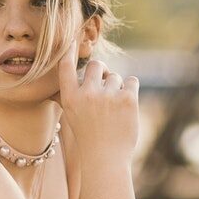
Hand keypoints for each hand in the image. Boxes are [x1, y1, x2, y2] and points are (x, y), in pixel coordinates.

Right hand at [55, 37, 138, 164]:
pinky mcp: (127, 99)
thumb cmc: (89, 138)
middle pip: (96, 65)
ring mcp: (108, 96)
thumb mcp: (73, 116)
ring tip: (114, 109)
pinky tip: (126, 105)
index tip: (71, 39)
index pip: (66, 67)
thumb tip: (69, 78)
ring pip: (116, 76)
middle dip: (102, 72)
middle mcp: (87, 94)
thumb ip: (73, 95)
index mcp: (71, 98)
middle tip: (104, 86)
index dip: (69, 51)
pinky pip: (132, 81)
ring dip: (117, 88)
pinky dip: (130, 90)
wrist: (106, 159)